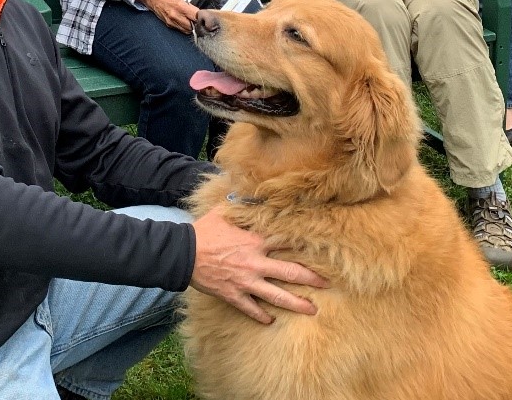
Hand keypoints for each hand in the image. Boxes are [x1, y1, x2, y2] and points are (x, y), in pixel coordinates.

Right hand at [141, 0, 197, 32]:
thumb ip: (189, 5)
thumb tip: (197, 11)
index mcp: (180, 7)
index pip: (195, 16)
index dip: (202, 18)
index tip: (205, 17)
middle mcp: (176, 16)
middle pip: (192, 26)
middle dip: (197, 24)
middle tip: (199, 21)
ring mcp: (172, 22)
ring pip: (187, 30)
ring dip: (191, 27)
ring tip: (192, 22)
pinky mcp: (169, 25)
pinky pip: (180, 29)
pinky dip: (184, 27)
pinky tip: (185, 22)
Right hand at [190, 207, 325, 323]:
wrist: (183, 254)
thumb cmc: (204, 231)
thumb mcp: (223, 212)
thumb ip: (240, 204)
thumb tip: (249, 190)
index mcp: (255, 241)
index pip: (286, 242)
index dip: (304, 244)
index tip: (321, 248)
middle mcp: (256, 262)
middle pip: (290, 272)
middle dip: (312, 278)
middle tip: (328, 283)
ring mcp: (246, 281)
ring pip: (277, 295)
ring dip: (296, 303)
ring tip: (312, 310)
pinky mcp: (234, 295)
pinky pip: (252, 309)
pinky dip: (262, 316)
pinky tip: (270, 321)